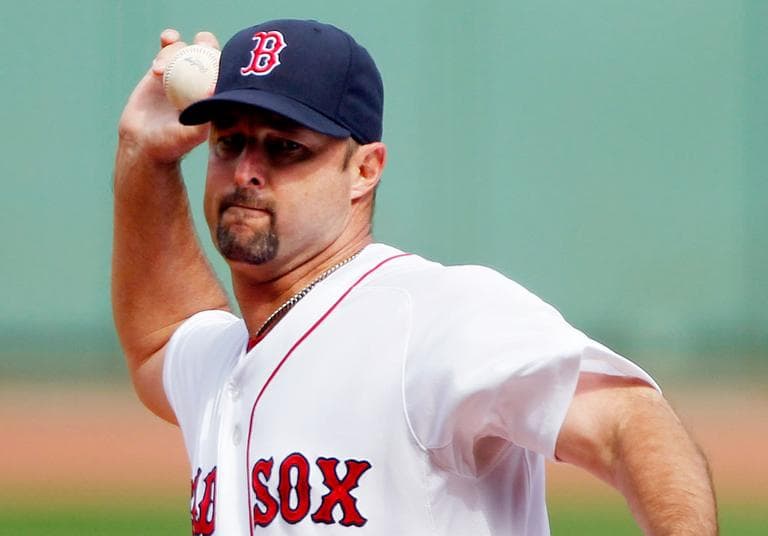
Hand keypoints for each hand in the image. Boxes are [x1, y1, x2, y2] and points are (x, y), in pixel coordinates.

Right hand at [117, 29, 219, 164]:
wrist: (144, 145)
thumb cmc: (171, 145)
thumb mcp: (190, 135)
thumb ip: (202, 116)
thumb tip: (214, 89)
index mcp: (212, 96)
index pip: (223, 71)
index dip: (224, 58)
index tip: (217, 56)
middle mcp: (198, 83)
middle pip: (207, 54)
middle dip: (206, 43)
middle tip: (200, 43)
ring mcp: (180, 75)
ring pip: (184, 50)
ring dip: (175, 51)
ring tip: (158, 72)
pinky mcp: (161, 70)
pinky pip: (167, 49)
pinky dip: (168, 41)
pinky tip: (167, 38)